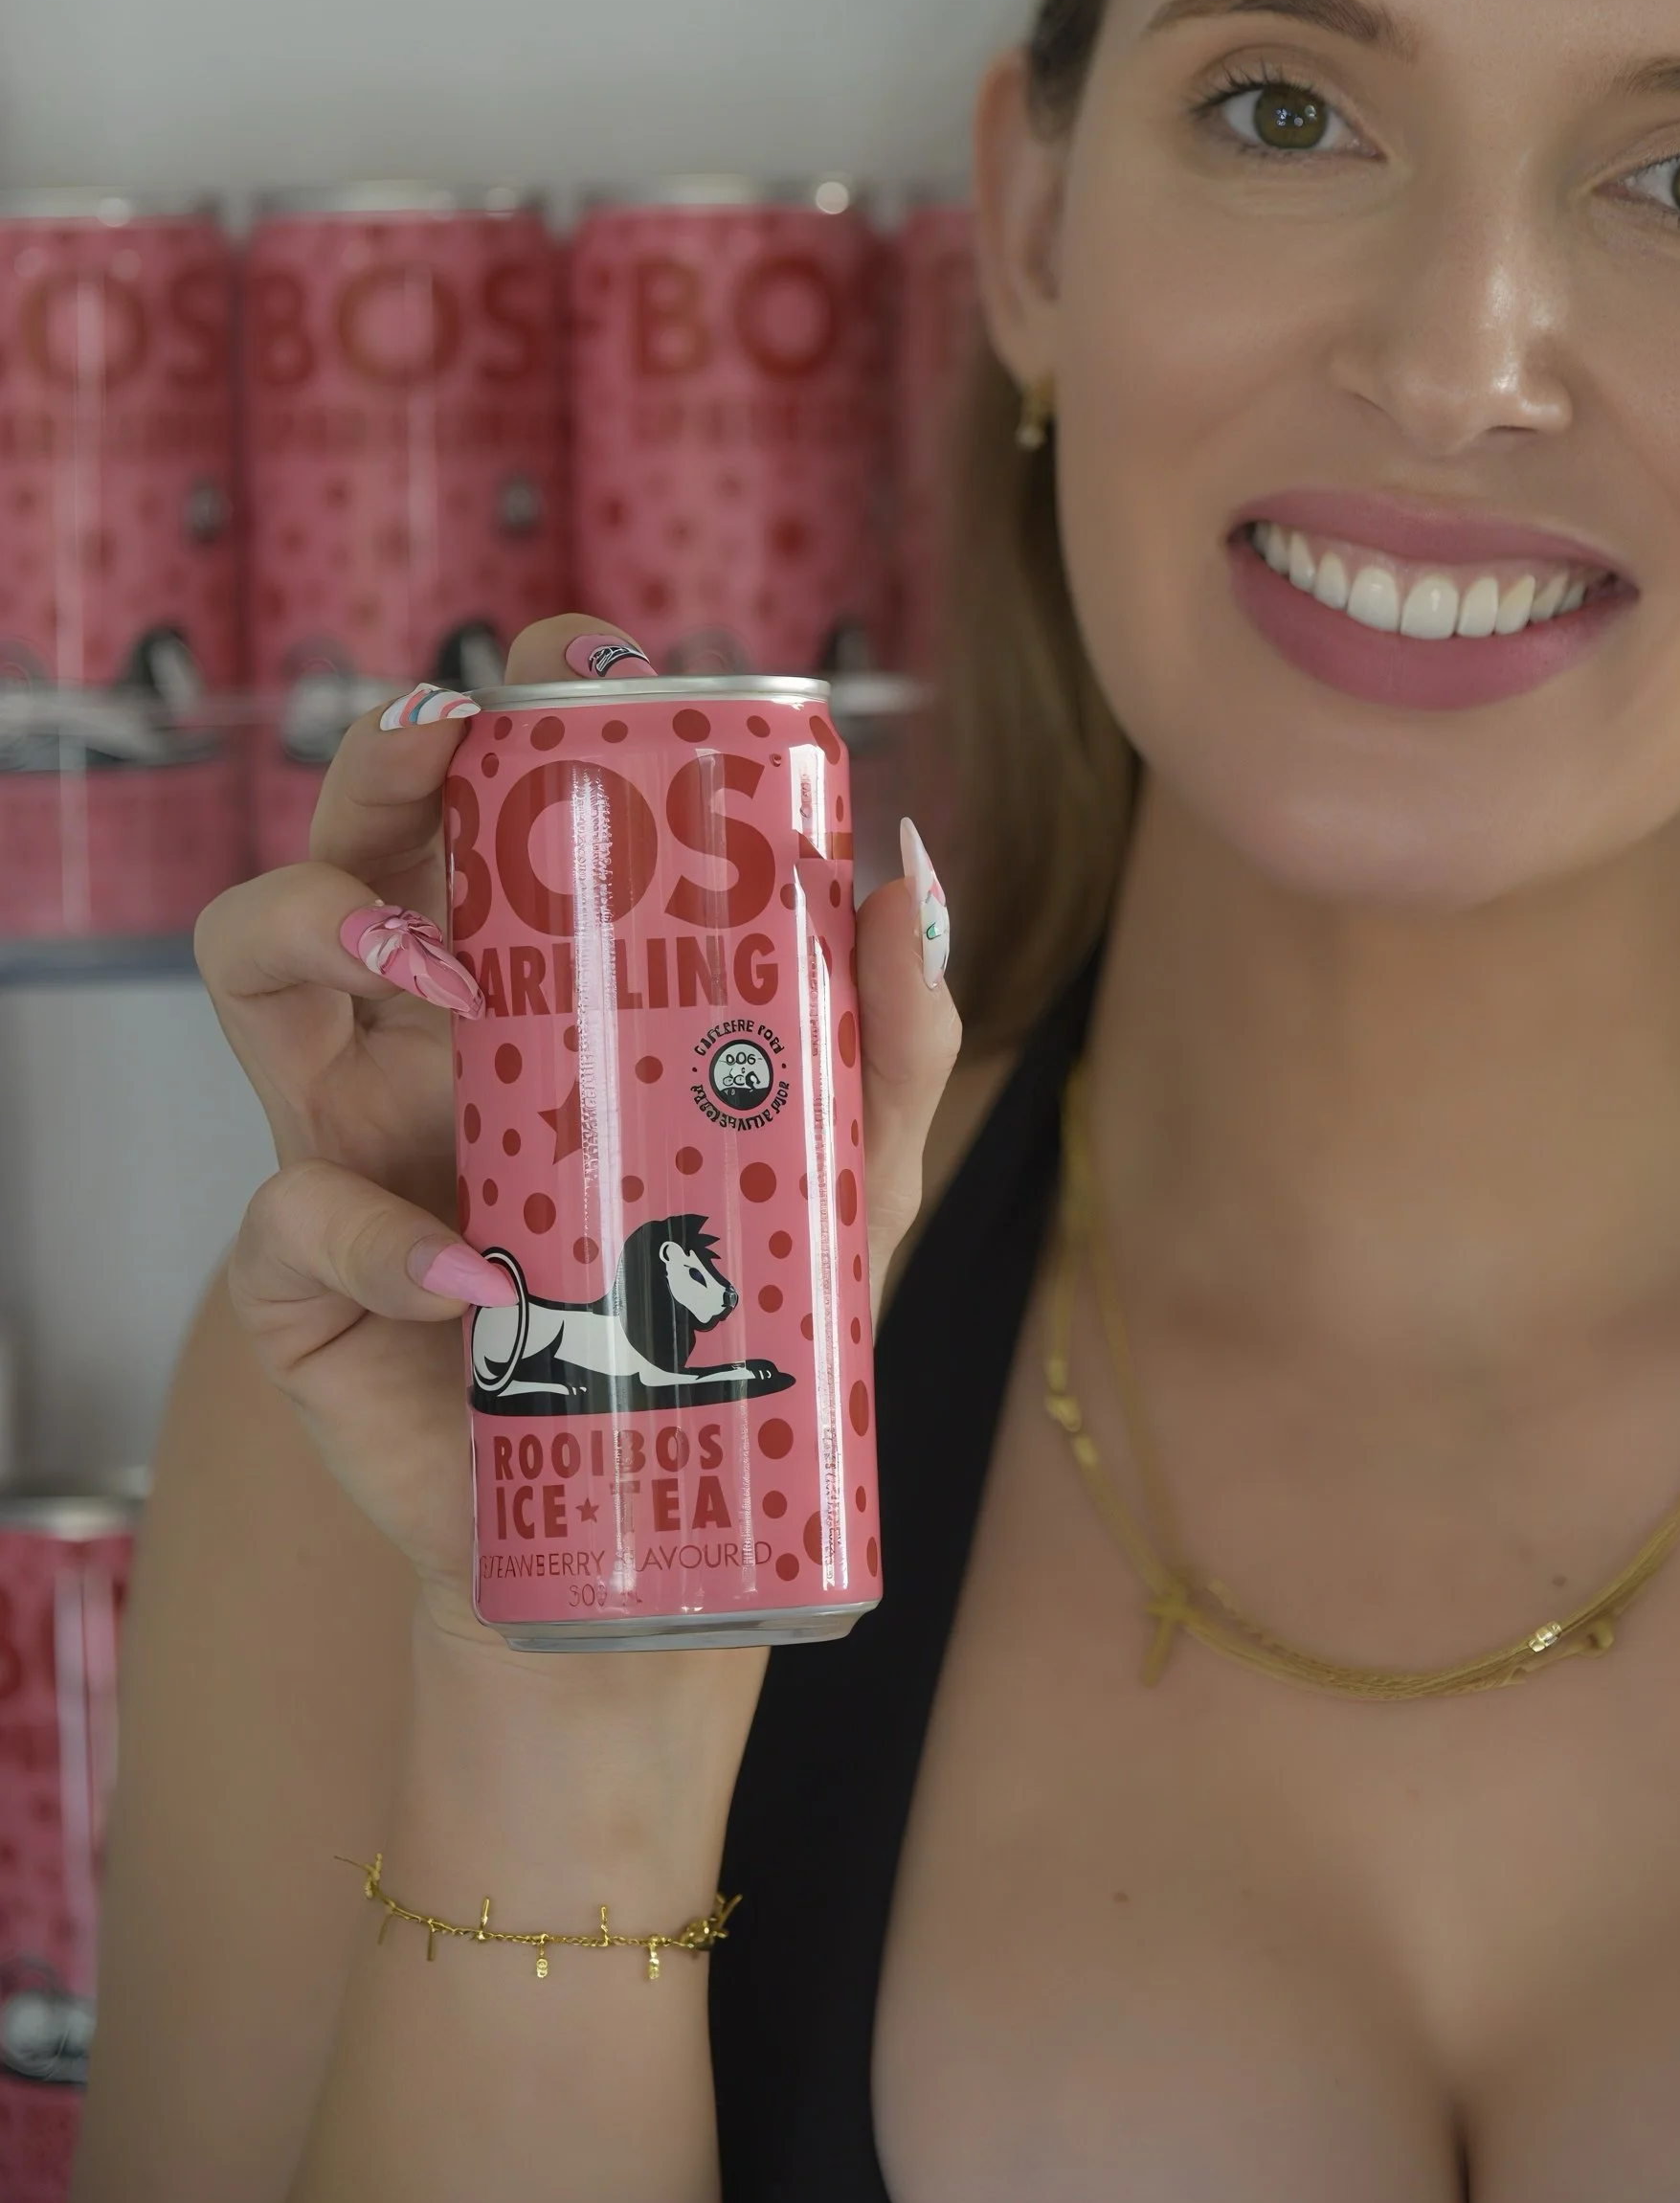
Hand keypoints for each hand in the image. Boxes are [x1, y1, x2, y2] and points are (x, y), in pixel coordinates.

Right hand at [196, 617, 962, 1627]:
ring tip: (439, 964)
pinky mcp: (302, 1288)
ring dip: (320, 923)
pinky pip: (283, 1220)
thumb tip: (909, 872)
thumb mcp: (843, 1176)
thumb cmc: (734, 1325)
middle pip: (346, 840)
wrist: (659, 1536)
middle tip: (450, 734)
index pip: (485, 813)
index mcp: (531, 989)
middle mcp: (421, 1040)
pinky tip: (479, 1273)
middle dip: (380, 758)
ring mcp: (346, 1148)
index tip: (577, 667)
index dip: (502, 716)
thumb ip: (888, 1038)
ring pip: (247, 964)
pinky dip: (374, 1239)